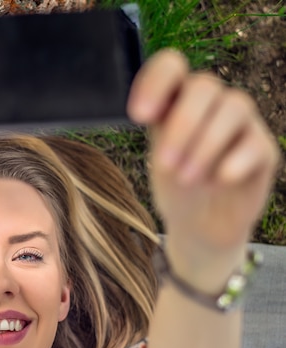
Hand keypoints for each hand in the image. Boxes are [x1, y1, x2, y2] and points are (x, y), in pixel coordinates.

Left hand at [127, 49, 279, 281]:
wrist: (200, 225)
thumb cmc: (176, 186)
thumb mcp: (159, 161)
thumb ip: (160, 132)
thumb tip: (149, 113)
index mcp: (177, 100)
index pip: (170, 67)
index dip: (155, 82)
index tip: (139, 115)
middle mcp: (211, 103)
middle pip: (204, 86)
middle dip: (182, 124)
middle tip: (166, 163)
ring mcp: (241, 123)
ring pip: (234, 107)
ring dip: (205, 144)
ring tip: (186, 179)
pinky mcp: (263, 150)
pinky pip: (255, 143)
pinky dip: (236, 160)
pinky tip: (220, 178)